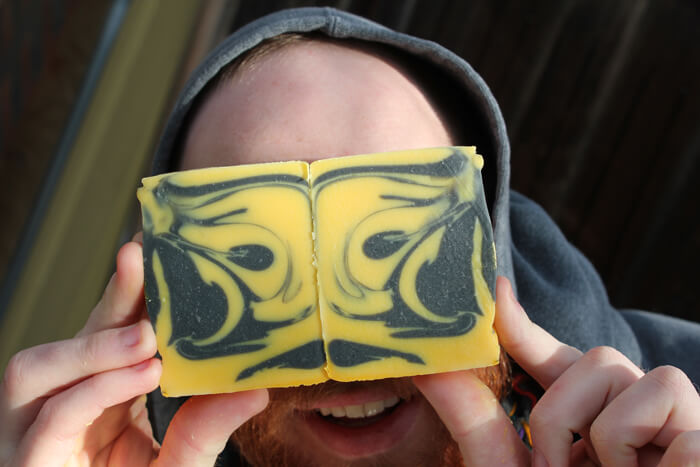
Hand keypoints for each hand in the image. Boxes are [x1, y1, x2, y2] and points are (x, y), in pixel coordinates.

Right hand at [0, 240, 267, 466]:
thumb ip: (206, 428)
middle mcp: (61, 406)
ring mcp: (36, 434)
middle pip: (75, 337)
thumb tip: (256, 389)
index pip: (107, 333)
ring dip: (94, 345)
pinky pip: (55, 416)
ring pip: (36, 369)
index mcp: (96, 397)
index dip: (128, 293)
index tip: (157, 252)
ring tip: (148, 336)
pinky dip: (99, 388)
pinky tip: (143, 373)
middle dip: (110, 296)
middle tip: (142, 259)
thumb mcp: (180, 460)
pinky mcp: (32, 462)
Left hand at [414, 276, 699, 465]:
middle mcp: (634, 413)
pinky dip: (659, 462)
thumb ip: (476, 422)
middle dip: (561, 413)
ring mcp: (680, 428)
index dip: (524, 326)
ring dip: (605, 439)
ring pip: (635, 378)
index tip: (492, 291)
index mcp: (586, 418)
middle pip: (598, 358)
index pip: (555, 359)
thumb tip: (431, 367)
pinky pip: (683, 422)